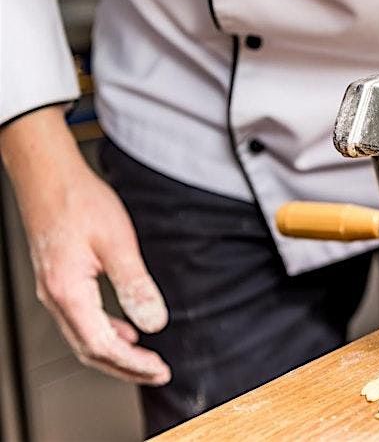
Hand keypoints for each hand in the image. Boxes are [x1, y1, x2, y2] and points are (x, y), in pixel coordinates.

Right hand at [0, 107, 169, 384]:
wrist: (48, 176)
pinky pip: (81, 320)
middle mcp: (55, 296)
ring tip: (145, 360)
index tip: (158, 369)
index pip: (101, 345)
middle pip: (89, 350)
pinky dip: (105, 333)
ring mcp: (54, 290)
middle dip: (125, 367)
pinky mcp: (59, 281)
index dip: (132, 364)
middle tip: (157, 373)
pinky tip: (125, 330)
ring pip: (83, 338)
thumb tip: (154, 321)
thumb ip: (136, 284)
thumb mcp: (117, 243)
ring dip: (116, 353)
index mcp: (68, 291)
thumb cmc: (78, 201)